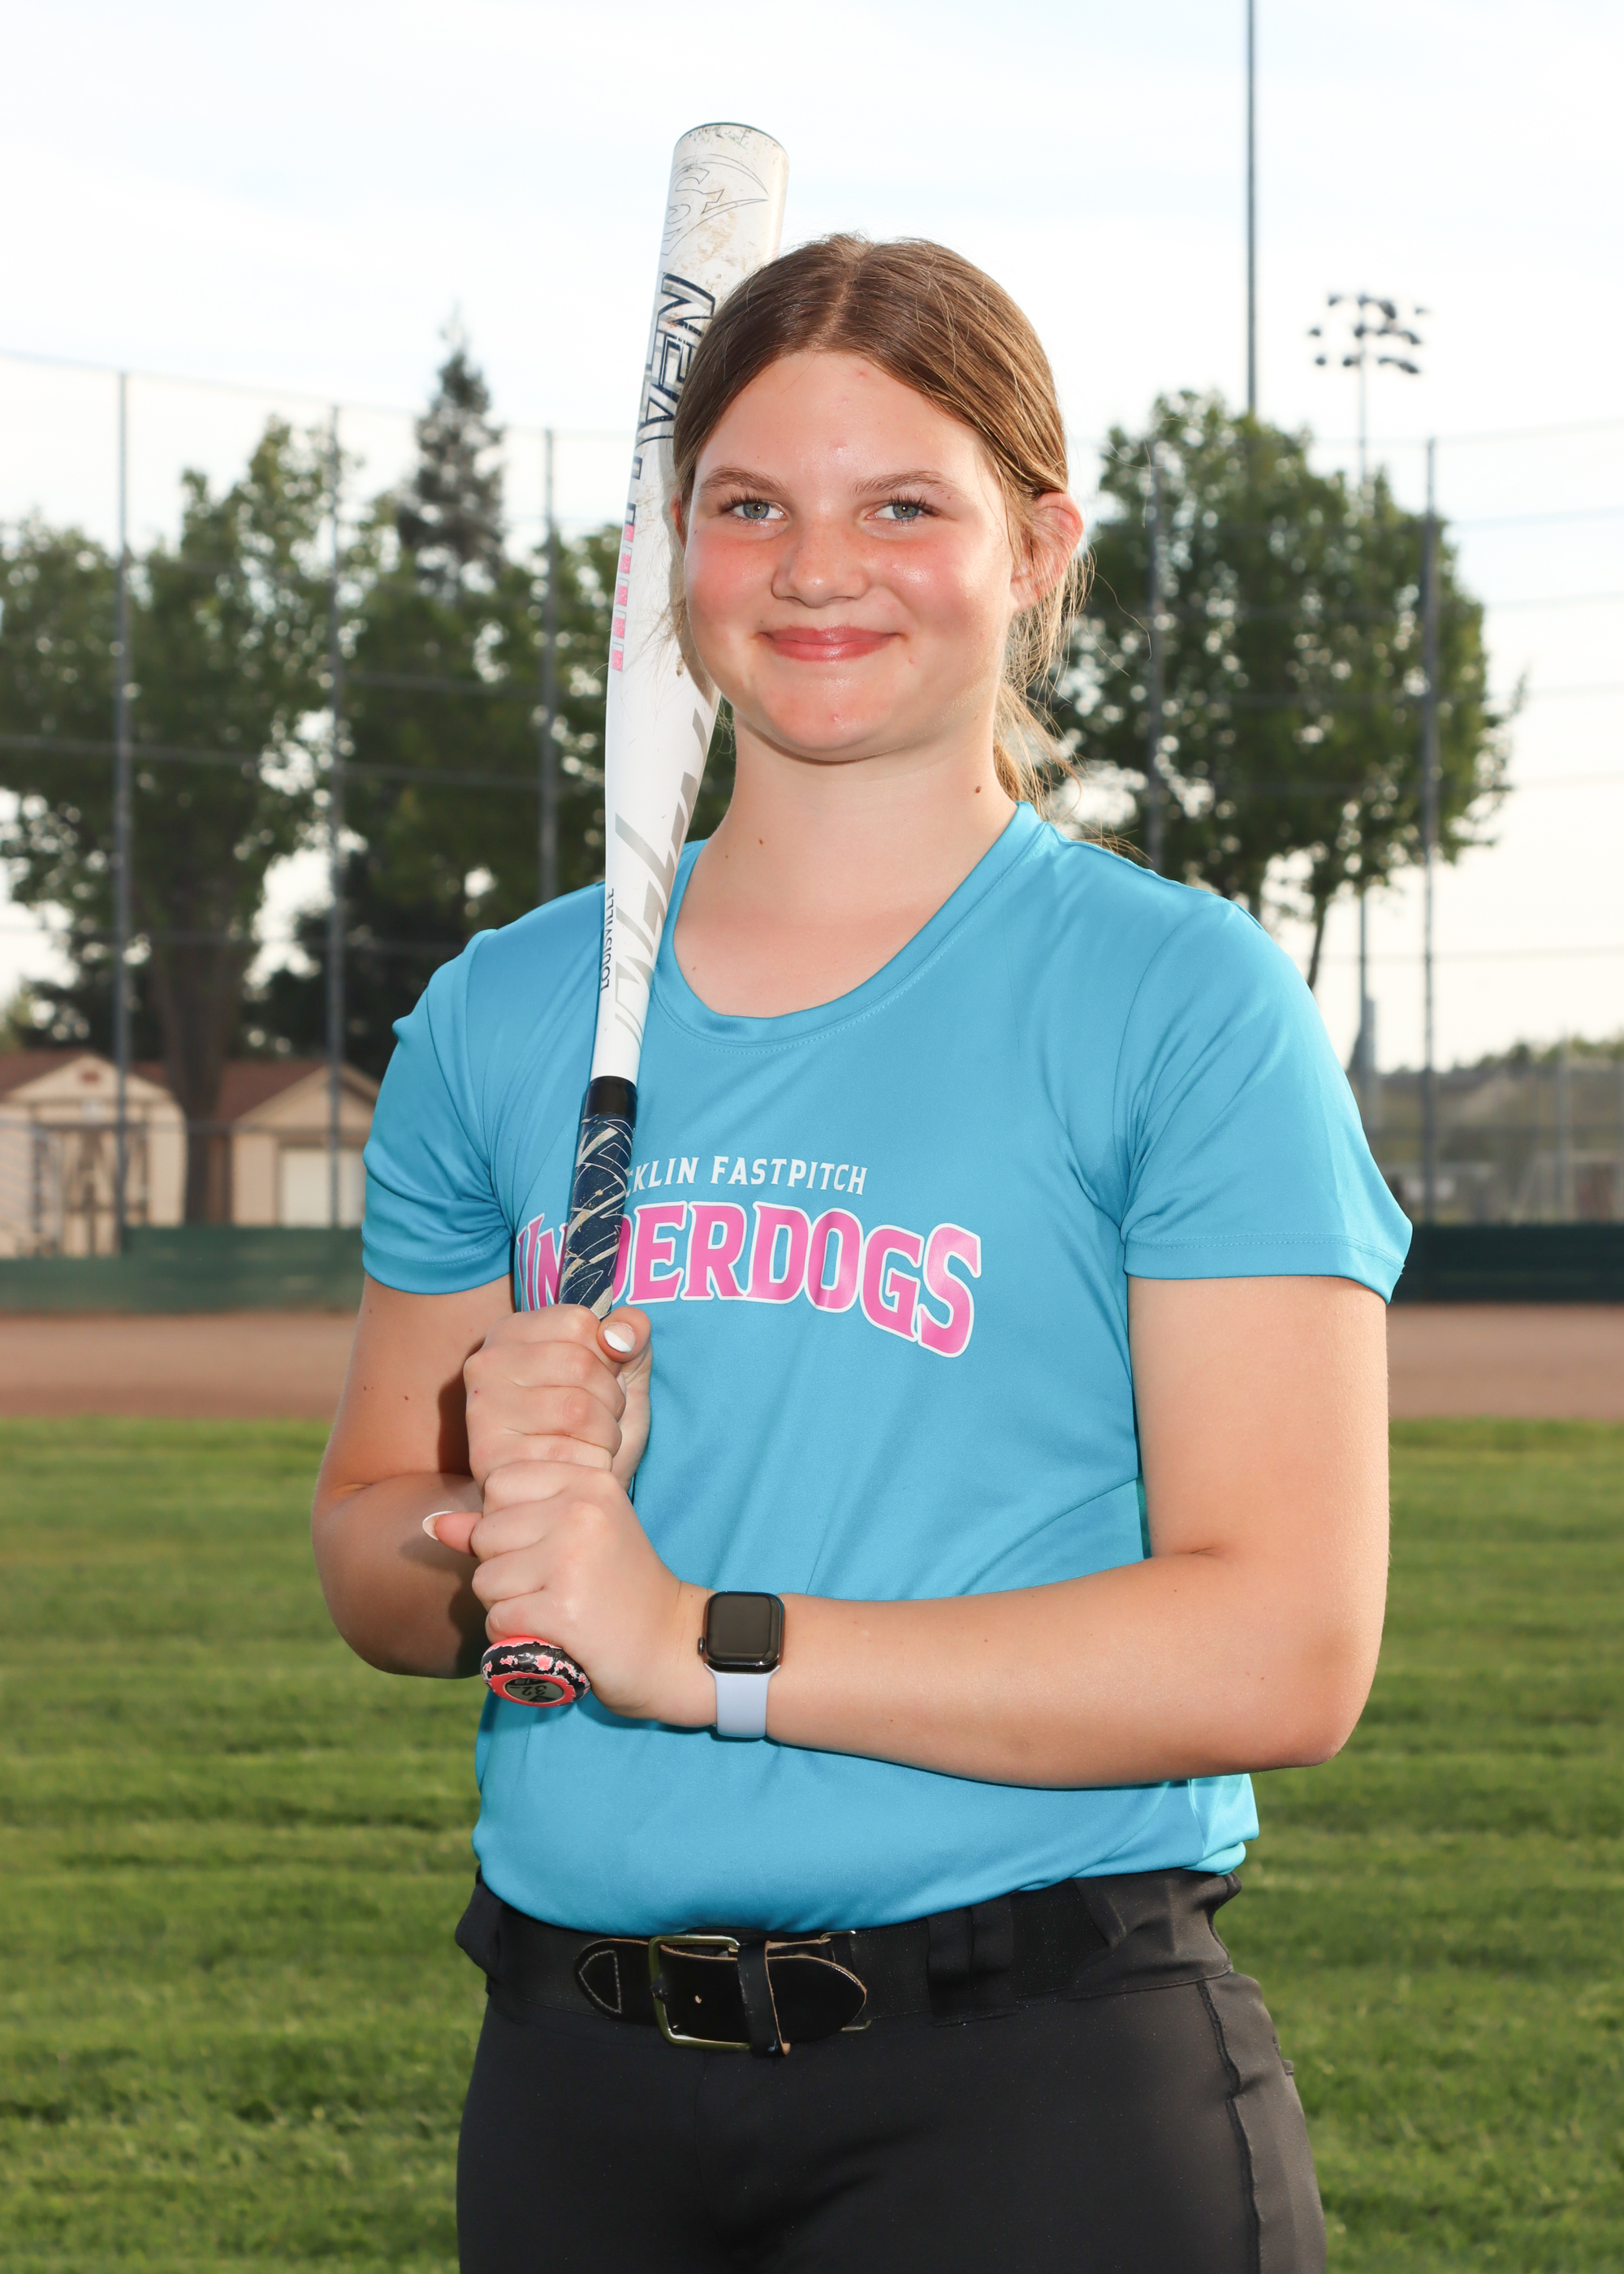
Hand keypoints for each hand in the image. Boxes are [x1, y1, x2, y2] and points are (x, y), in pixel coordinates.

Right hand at [428, 1304, 651, 1554]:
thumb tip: (621, 1336)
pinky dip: (588, 1464)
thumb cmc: (595, 1425)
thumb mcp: (624, 1369)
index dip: (608, 1356)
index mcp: (513, 1331)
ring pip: (576, 1409)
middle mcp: (486, 1363)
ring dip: (604, 1434)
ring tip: (590, 1442)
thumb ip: (632, 1333)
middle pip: (580, 1364)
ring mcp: (482, 1409)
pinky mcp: (488, 1456)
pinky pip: (564, 1453)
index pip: (580, 1322)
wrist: (570, 1494)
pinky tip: (575, 1468)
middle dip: (610, 1399)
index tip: (597, 1378)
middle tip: (598, 1418)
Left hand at [467, 1461, 711, 1724]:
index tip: (552, 1546)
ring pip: (485, 1581)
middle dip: (504, 1569)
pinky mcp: (564, 1609)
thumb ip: (500, 1524)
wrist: (670, 1645)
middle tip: (555, 1585)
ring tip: (555, 1609)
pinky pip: (498, 1620)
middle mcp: (581, 1509)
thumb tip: (434, 1523)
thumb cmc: (615, 1587)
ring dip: (507, 1607)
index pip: (497, 1484)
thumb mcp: (568, 1536)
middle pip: (485, 1534)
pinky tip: (552, 1634)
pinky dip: (514, 1637)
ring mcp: (573, 1559)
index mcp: (587, 1479)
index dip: (509, 1524)